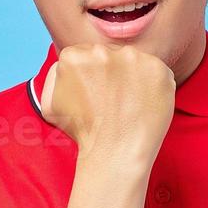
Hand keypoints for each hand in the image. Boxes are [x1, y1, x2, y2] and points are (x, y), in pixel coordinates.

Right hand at [39, 43, 174, 167]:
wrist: (115, 154)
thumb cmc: (83, 133)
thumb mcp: (50, 106)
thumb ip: (54, 76)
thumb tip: (69, 62)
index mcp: (73, 56)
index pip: (86, 55)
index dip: (92, 76)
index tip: (96, 95)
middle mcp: (102, 52)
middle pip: (110, 55)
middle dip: (112, 74)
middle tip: (113, 101)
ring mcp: (133, 58)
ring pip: (134, 61)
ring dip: (133, 77)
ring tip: (129, 104)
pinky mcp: (158, 69)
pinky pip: (157, 71)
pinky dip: (153, 85)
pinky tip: (144, 104)